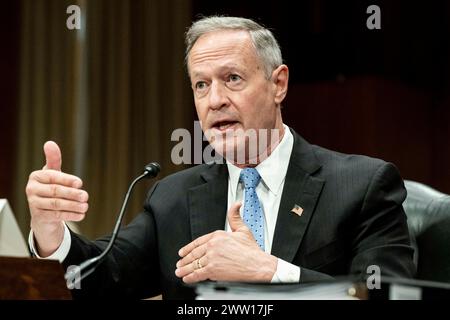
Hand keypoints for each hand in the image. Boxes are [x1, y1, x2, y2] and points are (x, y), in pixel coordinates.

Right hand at [26, 141, 88, 256]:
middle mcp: (31, 190)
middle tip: (85, 196)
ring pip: (56, 204)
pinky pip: (56, 215)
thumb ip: (54, 159)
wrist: (43, 213)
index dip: (67, 180)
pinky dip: (70, 215)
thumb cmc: (50, 189)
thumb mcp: (52, 173)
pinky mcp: (39, 217)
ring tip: (85, 206)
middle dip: (72, 193)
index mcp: (36, 177)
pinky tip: (81, 215)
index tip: (80, 183)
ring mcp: (34, 204)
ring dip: (73, 205)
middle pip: (55, 191)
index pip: (53, 177)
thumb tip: (50, 143)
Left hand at [175, 202, 276, 283]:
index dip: (188, 247)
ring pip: (194, 264)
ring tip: (179, 271)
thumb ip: (235, 217)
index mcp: (218, 236)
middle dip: (184, 259)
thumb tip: (236, 205)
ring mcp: (211, 258)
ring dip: (184, 269)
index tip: (183, 251)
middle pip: (194, 253)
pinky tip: (187, 278)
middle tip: (179, 263)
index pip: (198, 242)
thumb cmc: (252, 251)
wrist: (258, 265)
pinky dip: (190, 277)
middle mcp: (212, 246)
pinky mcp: (212, 270)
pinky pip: (197, 274)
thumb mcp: (243, 230)